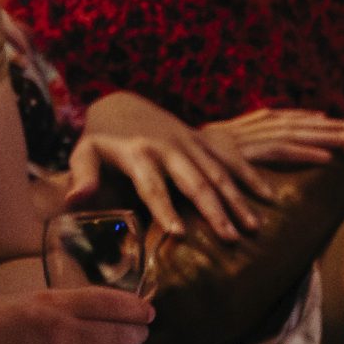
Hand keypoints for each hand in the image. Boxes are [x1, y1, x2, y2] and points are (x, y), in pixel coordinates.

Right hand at [0, 287, 153, 343]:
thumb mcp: (23, 300)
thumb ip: (57, 305)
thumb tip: (93, 313)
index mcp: (52, 303)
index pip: (107, 302)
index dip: (134, 307)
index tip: (148, 312)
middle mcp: (61, 331)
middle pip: (118, 335)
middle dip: (136, 336)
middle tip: (139, 337)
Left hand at [69, 91, 343, 237]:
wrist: (122, 105)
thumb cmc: (101, 140)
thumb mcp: (84, 153)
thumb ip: (81, 176)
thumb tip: (74, 201)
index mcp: (136, 154)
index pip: (152, 186)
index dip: (165, 209)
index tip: (179, 234)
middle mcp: (166, 147)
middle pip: (193, 180)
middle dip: (212, 209)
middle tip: (230, 239)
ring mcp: (188, 142)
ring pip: (217, 172)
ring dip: (236, 199)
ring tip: (253, 228)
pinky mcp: (203, 139)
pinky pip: (231, 157)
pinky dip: (250, 175)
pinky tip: (269, 198)